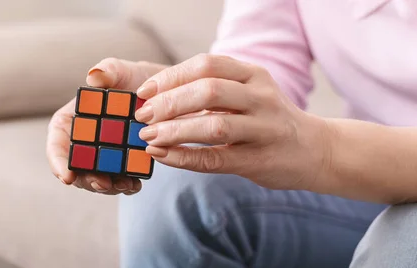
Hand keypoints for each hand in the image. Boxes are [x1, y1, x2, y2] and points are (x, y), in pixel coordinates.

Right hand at [46, 58, 167, 194]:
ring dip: (107, 186)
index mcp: (74, 117)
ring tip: (124, 185)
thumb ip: (109, 71)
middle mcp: (85, 139)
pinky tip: (136, 184)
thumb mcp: (124, 72)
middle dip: (86, 179)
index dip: (58, 160)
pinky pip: (119, 180)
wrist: (165, 93)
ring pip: (96, 177)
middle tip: (102, 184)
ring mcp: (102, 154)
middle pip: (76, 166)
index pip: (57, 140)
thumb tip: (93, 75)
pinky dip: (125, 186)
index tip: (66, 176)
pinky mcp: (121, 163)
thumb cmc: (137, 78)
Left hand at [134, 54, 331, 190]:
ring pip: (214, 126)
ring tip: (148, 138)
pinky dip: (185, 158)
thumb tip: (155, 99)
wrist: (314, 150)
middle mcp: (261, 97)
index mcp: (253, 74)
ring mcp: (264, 129)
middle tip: (143, 116)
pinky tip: (164, 156)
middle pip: (209, 91)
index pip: (207, 65)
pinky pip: (216, 159)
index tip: (145, 92)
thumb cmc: (265, 119)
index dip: (171, 76)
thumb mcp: (246, 93)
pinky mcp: (260, 160)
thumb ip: (211, 90)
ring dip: (174, 131)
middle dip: (169, 103)